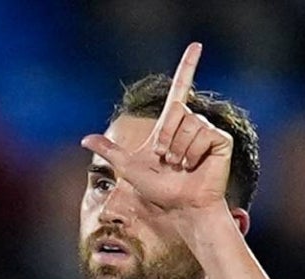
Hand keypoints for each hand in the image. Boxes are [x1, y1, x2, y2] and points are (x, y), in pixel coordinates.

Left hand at [80, 43, 229, 225]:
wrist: (181, 206)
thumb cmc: (159, 190)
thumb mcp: (128, 168)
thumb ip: (109, 151)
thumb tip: (84, 139)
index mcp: (171, 124)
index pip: (181, 89)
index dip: (187, 67)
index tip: (196, 46)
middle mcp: (191, 123)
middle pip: (177, 109)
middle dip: (166, 136)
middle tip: (168, 159)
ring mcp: (207, 131)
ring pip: (189, 123)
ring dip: (179, 149)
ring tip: (182, 165)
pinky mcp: (220, 141)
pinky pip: (203, 134)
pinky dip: (193, 152)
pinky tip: (195, 165)